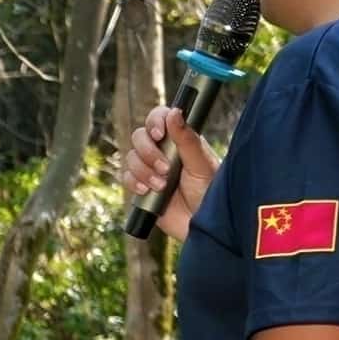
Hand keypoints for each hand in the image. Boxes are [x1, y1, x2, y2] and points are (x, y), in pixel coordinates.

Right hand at [122, 102, 216, 243]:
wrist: (203, 227)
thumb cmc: (211, 194)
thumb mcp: (201, 164)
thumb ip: (187, 139)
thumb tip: (175, 112)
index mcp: (180, 140)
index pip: (159, 117)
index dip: (154, 121)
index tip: (159, 134)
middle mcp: (163, 151)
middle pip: (139, 136)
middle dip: (148, 153)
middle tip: (165, 169)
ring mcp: (151, 169)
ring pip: (131, 157)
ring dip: (144, 171)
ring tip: (162, 186)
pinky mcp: (141, 188)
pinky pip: (126, 178)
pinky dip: (134, 183)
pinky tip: (148, 192)